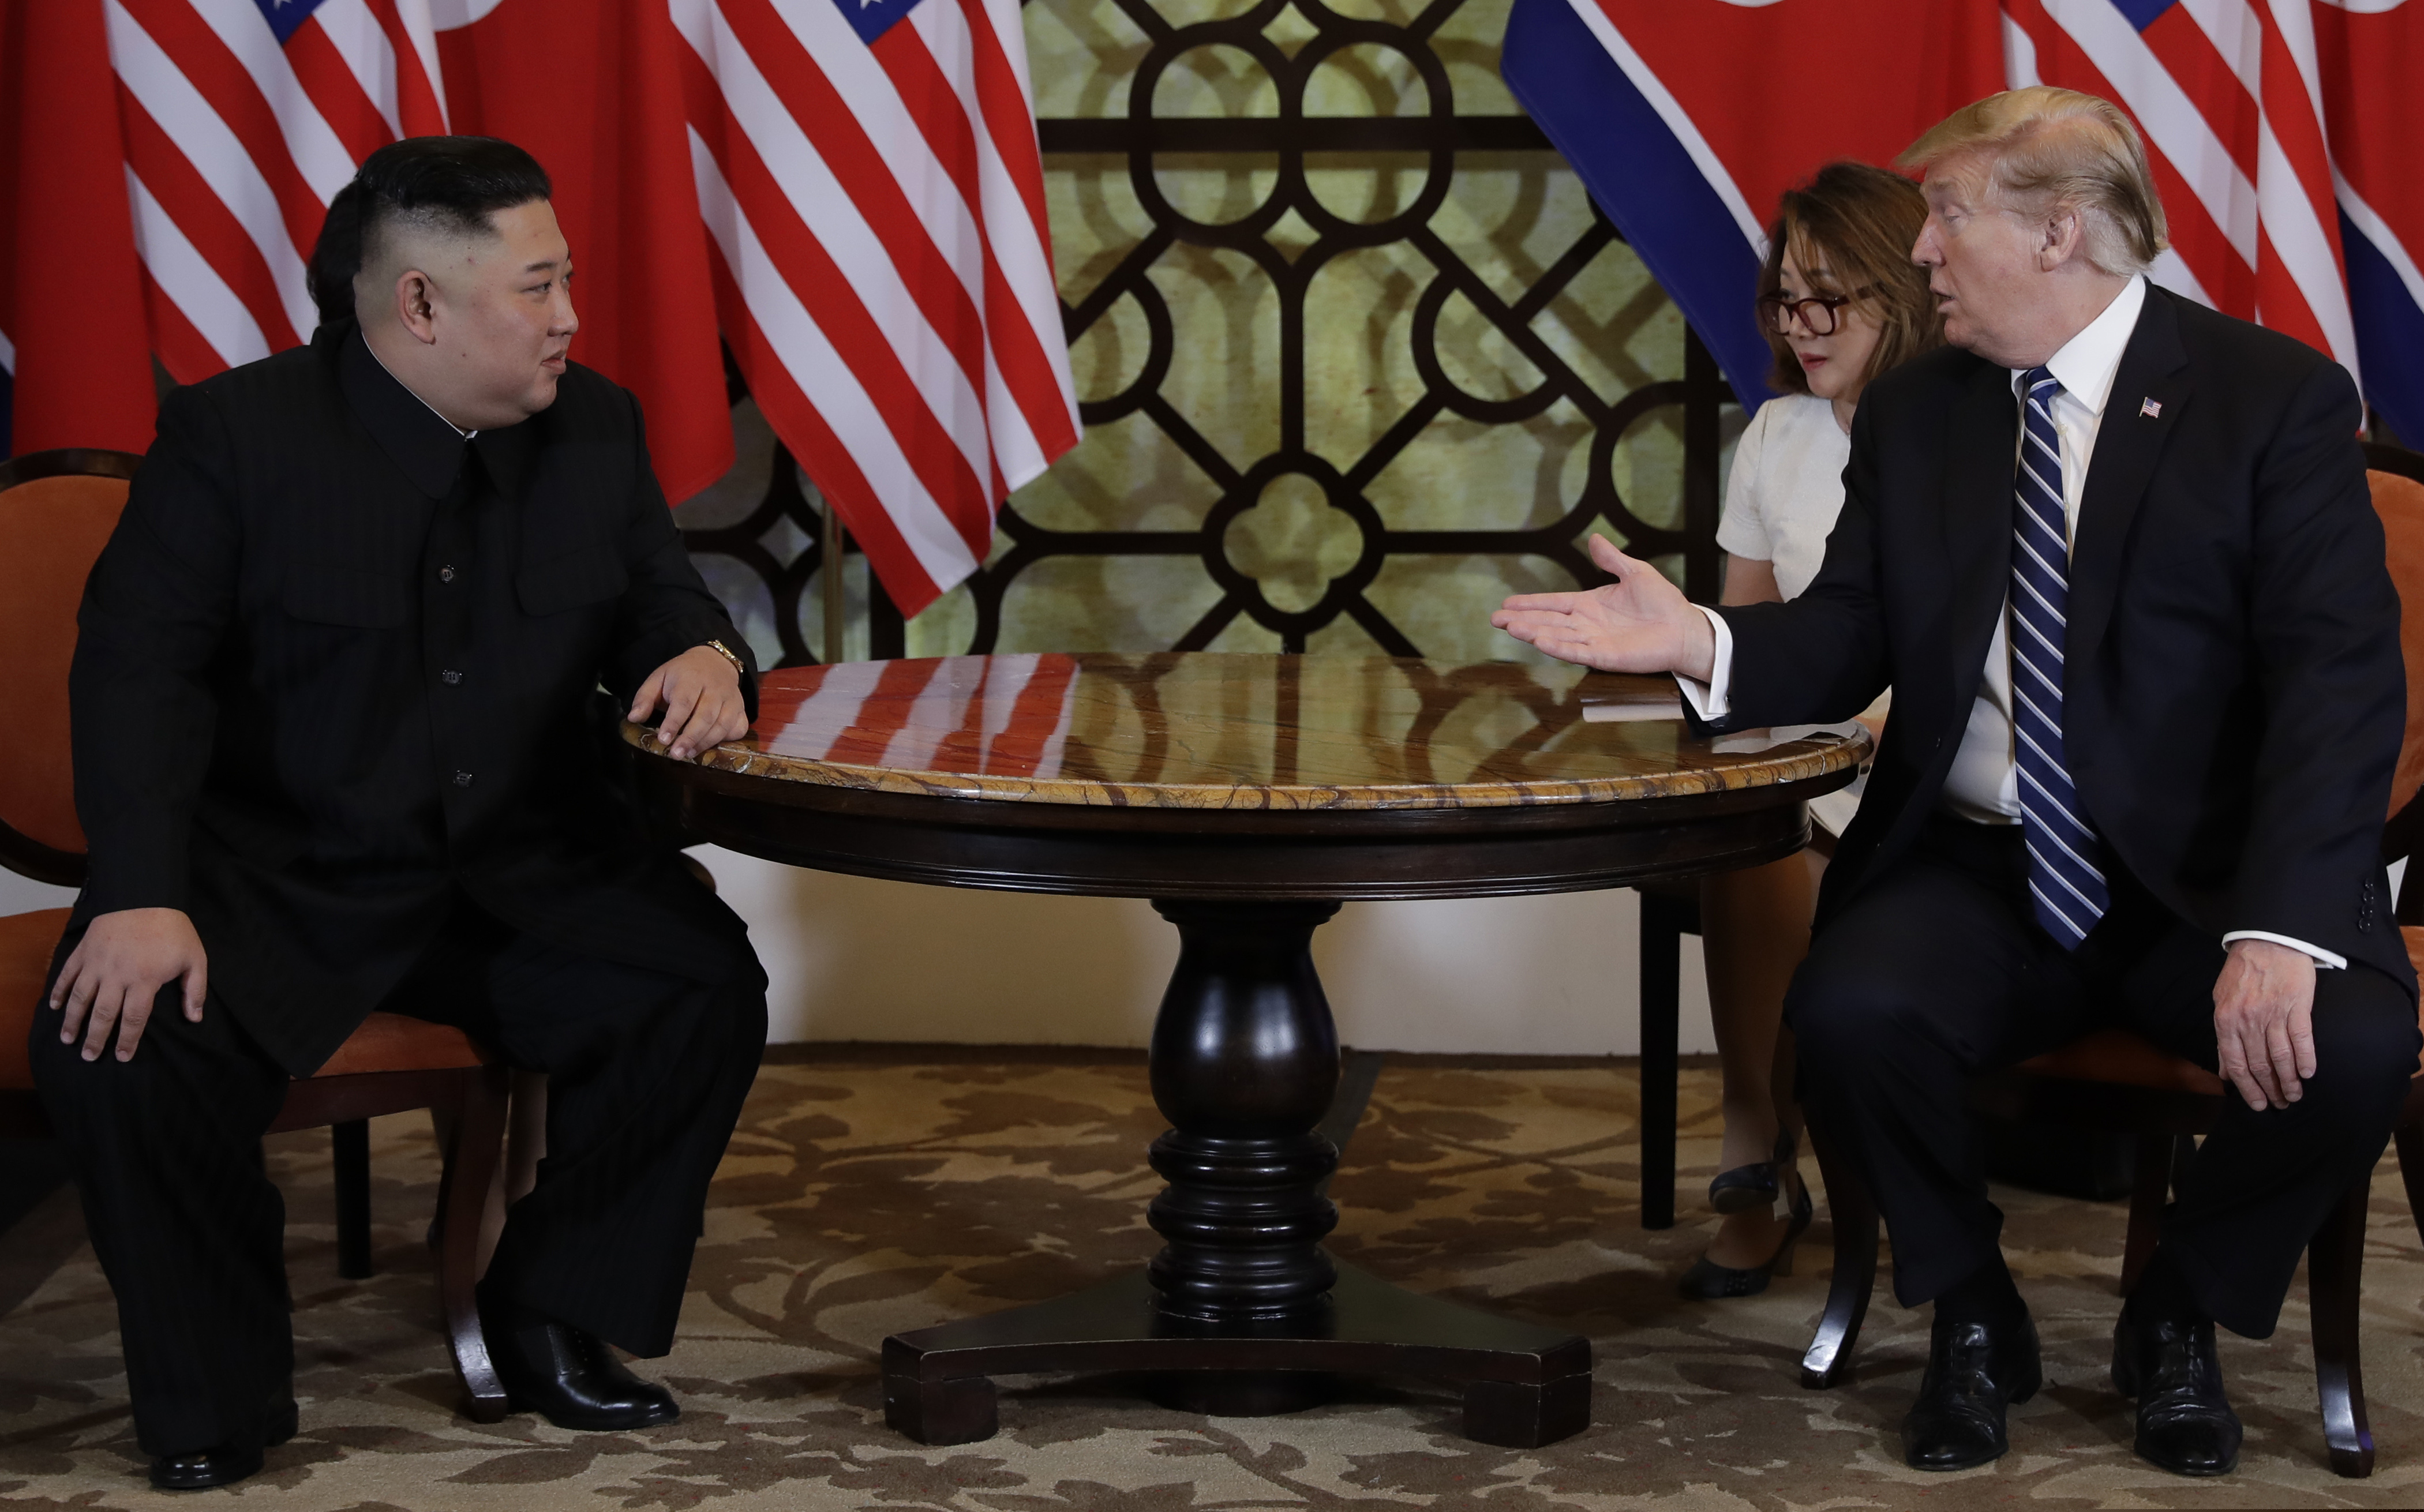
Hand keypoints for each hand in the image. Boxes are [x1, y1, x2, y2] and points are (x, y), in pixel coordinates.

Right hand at [48, 908, 208, 1062]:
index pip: (133, 1019)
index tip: (122, 1056)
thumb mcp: (195, 958)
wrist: (145, 895)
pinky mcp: (84, 951)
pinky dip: (59, 991)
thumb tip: (195, 1018)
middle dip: (95, 1038)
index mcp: (144, 980)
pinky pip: (67, 975)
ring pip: (80, 998)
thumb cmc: (173, 929)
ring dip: (72, 1021)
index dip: (127, 1040)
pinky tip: (54, 1006)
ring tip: (68, 1039)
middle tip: (90, 1056)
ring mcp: (96, 963)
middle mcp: (116, 976)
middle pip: (103, 1014)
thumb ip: (194, 990)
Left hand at [629, 644, 748, 760]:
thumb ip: (645, 698)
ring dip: (706, 742)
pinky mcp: (741, 709)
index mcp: (691, 678)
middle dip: (690, 737)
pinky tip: (711, 746)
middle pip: (706, 716)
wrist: (714, 661)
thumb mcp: (658, 678)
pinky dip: (727, 739)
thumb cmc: (682, 674)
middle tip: (676, 754)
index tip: (663, 739)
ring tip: (688, 753)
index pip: (684, 702)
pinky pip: (738, 728)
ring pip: (723, 724)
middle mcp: (715, 688)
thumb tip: (633, 718)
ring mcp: (731, 699)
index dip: (674, 722)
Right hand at [1490, 535, 1716, 679]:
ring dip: (1533, 632)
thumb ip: (1612, 559)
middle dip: (1521, 620)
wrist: (1684, 628)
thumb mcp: (1635, 572)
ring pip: (1557, 637)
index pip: (1553, 603)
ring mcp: (1593, 642)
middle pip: (1547, 621)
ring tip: (1510, 628)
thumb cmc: (1663, 602)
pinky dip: (1558, 647)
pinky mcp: (1605, 657)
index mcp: (1590, 605)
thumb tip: (1594, 539)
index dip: (1530, 603)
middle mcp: (1586, 625)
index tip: (1507, 604)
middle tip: (1495, 619)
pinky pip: (1576, 651)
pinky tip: (1540, 641)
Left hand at [2212, 937, 2317, 1109]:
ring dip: (2289, 1080)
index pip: (2235, 1064)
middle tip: (2281, 1104)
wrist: (2266, 940)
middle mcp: (2248, 1020)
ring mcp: (2272, 1013)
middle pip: (2259, 1065)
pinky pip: (2301, 1038)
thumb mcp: (2221, 1002)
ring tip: (2295, 1095)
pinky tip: (2308, 1074)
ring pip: (2280, 1056)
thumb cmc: (2242, 972)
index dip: (2246, 1088)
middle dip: (2269, 1089)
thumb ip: (2223, 1037)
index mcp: (2226, 1021)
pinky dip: (2305, 1059)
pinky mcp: (2296, 1005)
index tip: (2257, 1104)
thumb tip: (2223, 1070)